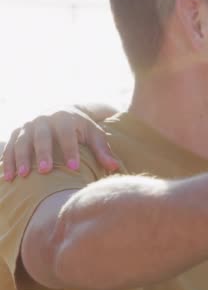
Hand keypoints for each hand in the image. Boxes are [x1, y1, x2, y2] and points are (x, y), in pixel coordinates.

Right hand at [1, 107, 118, 180]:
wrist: (63, 112)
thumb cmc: (82, 129)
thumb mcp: (94, 135)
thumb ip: (103, 150)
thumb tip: (115, 167)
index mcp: (65, 118)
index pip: (68, 135)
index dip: (70, 150)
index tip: (74, 167)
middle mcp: (44, 119)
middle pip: (42, 137)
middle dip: (43, 154)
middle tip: (45, 171)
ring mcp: (28, 125)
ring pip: (21, 141)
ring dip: (20, 159)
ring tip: (22, 176)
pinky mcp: (17, 132)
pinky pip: (9, 146)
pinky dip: (7, 161)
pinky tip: (7, 176)